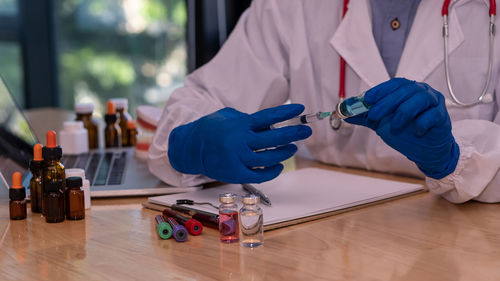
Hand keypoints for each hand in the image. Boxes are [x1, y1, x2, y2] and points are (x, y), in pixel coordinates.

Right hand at [168, 104, 311, 182]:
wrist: (190, 148)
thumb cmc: (210, 129)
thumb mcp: (228, 116)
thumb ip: (249, 120)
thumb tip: (271, 123)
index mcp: (239, 125)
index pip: (268, 116)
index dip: (286, 113)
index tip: (300, 108)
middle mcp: (240, 141)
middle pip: (274, 138)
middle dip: (294, 134)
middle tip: (305, 131)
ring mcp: (238, 159)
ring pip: (270, 157)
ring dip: (285, 152)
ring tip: (293, 147)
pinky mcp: (236, 173)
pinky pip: (261, 174)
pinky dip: (273, 170)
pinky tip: (279, 165)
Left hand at [346, 78, 459, 178]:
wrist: (426, 150)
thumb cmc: (405, 131)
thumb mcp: (382, 123)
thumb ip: (366, 117)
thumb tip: (345, 113)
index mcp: (407, 90)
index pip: (394, 84)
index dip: (380, 90)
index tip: (367, 99)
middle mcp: (422, 92)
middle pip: (405, 90)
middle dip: (387, 102)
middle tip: (374, 115)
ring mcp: (434, 102)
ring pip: (419, 99)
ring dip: (403, 112)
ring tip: (395, 125)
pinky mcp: (442, 116)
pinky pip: (433, 114)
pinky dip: (422, 123)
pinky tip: (416, 131)